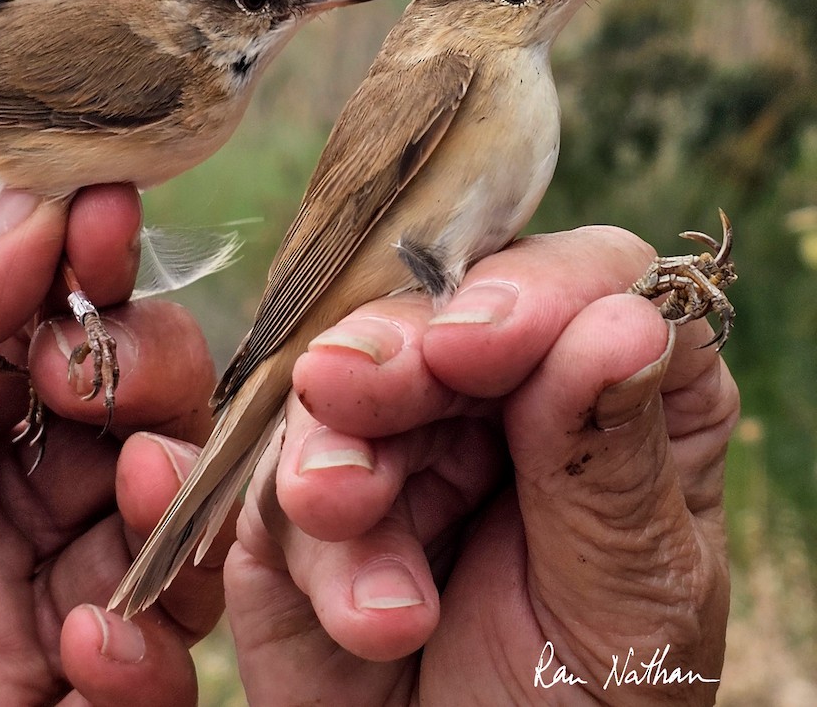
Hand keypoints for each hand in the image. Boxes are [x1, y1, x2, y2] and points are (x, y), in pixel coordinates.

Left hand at [0, 184, 220, 706]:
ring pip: (161, 537)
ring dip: (176, 497)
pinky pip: (142, 683)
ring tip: (138, 475)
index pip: (47, 324)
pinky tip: (90, 636)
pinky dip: (148, 657)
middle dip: (147, 370)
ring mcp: (11, 608)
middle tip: (96, 368)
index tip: (104, 215)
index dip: (89, 267)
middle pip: (130, 418)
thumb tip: (33, 210)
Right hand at [222, 227, 734, 703]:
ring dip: (336, 450)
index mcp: (605, 403)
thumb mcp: (628, 606)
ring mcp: (394, 447)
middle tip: (350, 385)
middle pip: (438, 312)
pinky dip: (312, 543)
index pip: (582, 284)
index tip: (485, 341)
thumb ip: (613, 464)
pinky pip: (275, 480)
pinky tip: (365, 619)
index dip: (531, 292)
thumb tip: (621, 322)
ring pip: (338, 385)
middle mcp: (497, 406)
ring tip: (348, 520)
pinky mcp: (301, 506)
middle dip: (391, 350)